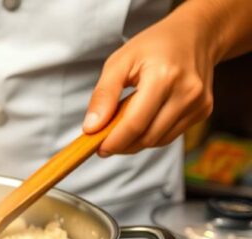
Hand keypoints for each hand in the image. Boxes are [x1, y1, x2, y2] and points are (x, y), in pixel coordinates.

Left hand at [84, 12, 216, 155]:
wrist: (194, 35)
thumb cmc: (153, 46)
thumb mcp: (119, 62)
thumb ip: (103, 95)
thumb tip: (91, 128)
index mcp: (164, 77)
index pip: (135, 124)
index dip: (114, 141)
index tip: (97, 147)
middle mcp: (187, 92)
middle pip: (148, 137)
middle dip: (122, 144)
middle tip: (105, 138)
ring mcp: (199, 103)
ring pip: (159, 140)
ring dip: (136, 141)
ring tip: (123, 126)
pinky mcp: (204, 110)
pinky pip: (171, 134)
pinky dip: (152, 134)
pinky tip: (144, 120)